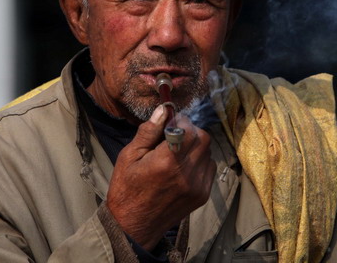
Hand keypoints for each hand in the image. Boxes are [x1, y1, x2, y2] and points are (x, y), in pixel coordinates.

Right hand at [106, 105, 216, 249]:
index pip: (189, 129)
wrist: (133, 226)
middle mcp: (186, 174)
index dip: (181, 121)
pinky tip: (183, 167)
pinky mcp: (202, 195)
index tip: (171, 123)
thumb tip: (164, 110)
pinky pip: (209, 168)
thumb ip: (148, 132)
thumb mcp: (129, 156)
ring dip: (196, 147)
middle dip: (191, 131)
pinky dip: (200, 162)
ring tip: (177, 154)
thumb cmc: (127, 189)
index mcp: (166, 162)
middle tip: (175, 135)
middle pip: (203, 138)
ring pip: (208, 152)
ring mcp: (197, 186)